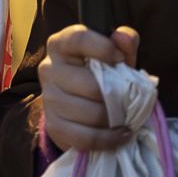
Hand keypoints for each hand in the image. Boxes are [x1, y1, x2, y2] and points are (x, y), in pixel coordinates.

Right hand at [35, 24, 139, 152]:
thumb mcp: (114, 55)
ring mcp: (49, 99)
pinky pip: (84, 137)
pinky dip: (108, 139)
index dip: (102, 48)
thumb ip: (124, 43)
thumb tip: (124, 37)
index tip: (120, 59)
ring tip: (126, 117)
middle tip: (128, 99)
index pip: (78, 39)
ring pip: (89, 114)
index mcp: (61, 44)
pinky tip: (121, 135)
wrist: (77, 102)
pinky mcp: (53, 125)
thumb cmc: (99, 72)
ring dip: (113, 119)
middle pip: (88, 84)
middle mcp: (49, 68)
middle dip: (115, 95)